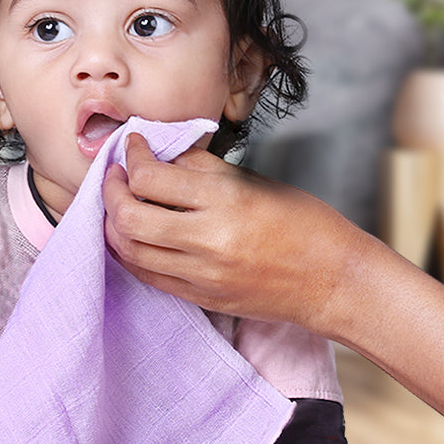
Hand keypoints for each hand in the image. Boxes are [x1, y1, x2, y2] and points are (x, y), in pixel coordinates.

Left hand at [103, 133, 368, 334]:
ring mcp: (202, 275)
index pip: (151, 177)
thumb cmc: (303, 223)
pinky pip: (146, 275)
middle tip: (116, 174)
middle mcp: (208, 240)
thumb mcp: (254, 183)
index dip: (133, 156)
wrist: (331, 281)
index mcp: (226, 201)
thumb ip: (203, 170)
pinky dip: (129, 252)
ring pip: (129, 250)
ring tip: (119, 204)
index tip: (135, 146)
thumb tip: (162, 155)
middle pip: (129, 216)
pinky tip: (131, 235)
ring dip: (113, 222)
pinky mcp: (200, 298)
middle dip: (111, 190)